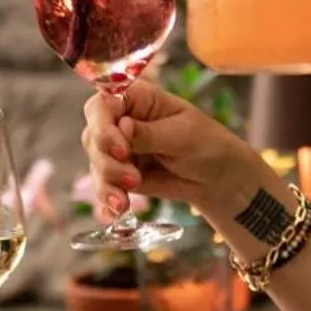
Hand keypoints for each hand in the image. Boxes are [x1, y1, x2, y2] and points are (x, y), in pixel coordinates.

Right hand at [80, 83, 280, 229]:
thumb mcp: (182, 135)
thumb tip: (123, 127)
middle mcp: (121, 120)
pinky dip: (106, 199)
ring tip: (125, 201)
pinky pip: (103, 186)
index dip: (103, 126)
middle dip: (107, 162)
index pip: (103, 105)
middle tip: (133, 179)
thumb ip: (150, 133)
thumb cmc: (206, 144)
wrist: (217, 178)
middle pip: (93, 135)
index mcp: (137, 99)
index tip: (122, 150)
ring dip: (107, 183)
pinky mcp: (119, 174)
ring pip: (96, 163)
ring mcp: (118, 149)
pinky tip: (114, 211)